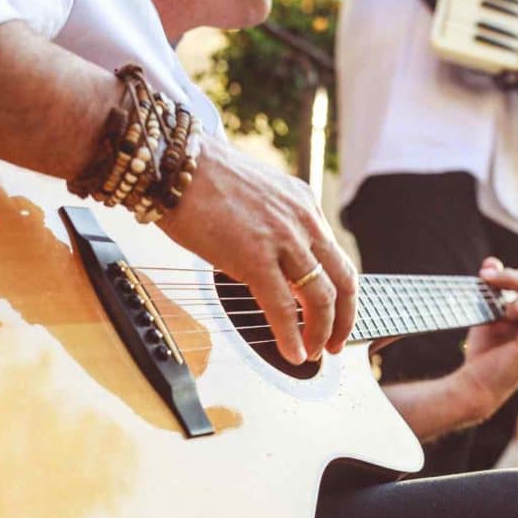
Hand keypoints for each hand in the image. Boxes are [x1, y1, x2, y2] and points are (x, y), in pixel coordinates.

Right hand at [158, 135, 356, 364]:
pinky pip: (283, 308)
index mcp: (304, 205)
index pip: (337, 258)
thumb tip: (273, 261)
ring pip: (320, 298)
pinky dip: (292, 337)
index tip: (338, 316)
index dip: (343, 294)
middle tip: (334, 344)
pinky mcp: (255, 258)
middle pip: (342, 281)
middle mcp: (303, 221)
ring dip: (320, 332)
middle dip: (343, 319)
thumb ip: (274, 226)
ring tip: (313, 352)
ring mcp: (283, 239)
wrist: (174, 163)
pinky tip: (293, 354)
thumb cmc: (202, 181)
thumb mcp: (258, 197)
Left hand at [454, 258, 517, 422]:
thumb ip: (493, 287)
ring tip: (501, 307)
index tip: (485, 275)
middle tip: (488, 281)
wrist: (474, 382)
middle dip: (515, 276)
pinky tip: (504, 315)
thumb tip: (492, 262)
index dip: (514, 273)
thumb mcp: (486, 311)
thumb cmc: (484, 350)